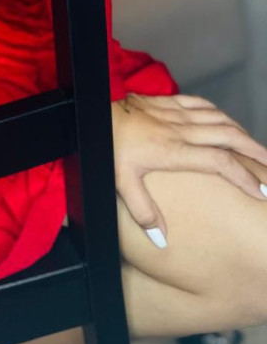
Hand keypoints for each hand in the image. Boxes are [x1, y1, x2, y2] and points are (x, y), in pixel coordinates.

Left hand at [110, 92, 266, 243]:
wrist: (94, 112)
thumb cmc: (107, 148)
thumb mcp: (121, 183)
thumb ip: (143, 212)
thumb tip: (161, 241)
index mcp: (173, 150)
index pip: (220, 163)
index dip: (244, 178)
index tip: (262, 193)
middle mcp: (180, 130)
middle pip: (229, 137)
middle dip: (256, 154)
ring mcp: (175, 114)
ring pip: (219, 120)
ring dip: (243, 134)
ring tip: (259, 150)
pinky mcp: (167, 102)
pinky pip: (202, 104)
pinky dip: (220, 114)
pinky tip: (228, 122)